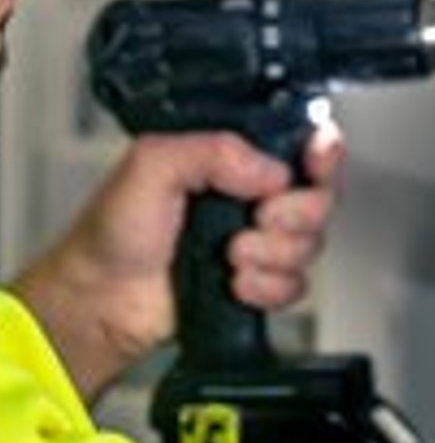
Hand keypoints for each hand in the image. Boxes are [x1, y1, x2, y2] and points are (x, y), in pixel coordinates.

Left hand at [11, 123, 342, 402]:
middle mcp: (257, 194)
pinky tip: (235, 283)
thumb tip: (272, 170)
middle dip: (295, 212)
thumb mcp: (153, 164)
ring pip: (311, 242)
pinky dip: (268, 287)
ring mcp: (263, 239)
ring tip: (231, 253)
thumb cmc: (114, 229)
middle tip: (259, 217)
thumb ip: (214, 150)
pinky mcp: (262, 280)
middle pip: (321, 195)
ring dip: (272, 253)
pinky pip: (297, 285)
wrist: (102, 300)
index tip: (317, 160)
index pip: (305, 142)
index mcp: (238, 156)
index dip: (325, 151)